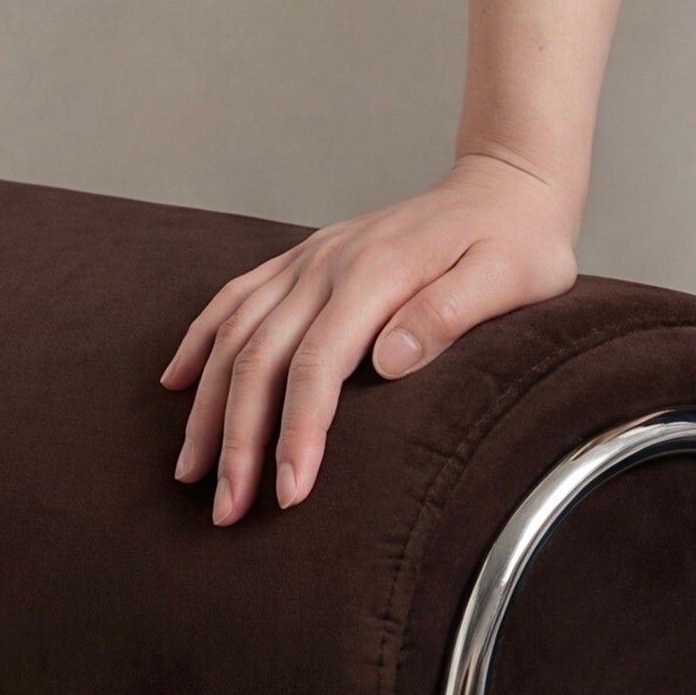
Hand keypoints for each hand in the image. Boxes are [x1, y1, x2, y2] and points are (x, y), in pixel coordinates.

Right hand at [162, 154, 581, 525]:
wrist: (507, 183)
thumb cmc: (520, 240)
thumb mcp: (513, 275)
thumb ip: (450, 313)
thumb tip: (386, 360)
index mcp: (377, 274)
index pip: (317, 365)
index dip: (296, 432)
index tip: (288, 492)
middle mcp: (329, 265)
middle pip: (260, 358)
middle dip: (236, 439)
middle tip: (226, 512)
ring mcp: (311, 259)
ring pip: (235, 333)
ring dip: (205, 404)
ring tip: (190, 471)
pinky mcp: (306, 259)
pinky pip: (235, 297)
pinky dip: (200, 340)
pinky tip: (175, 381)